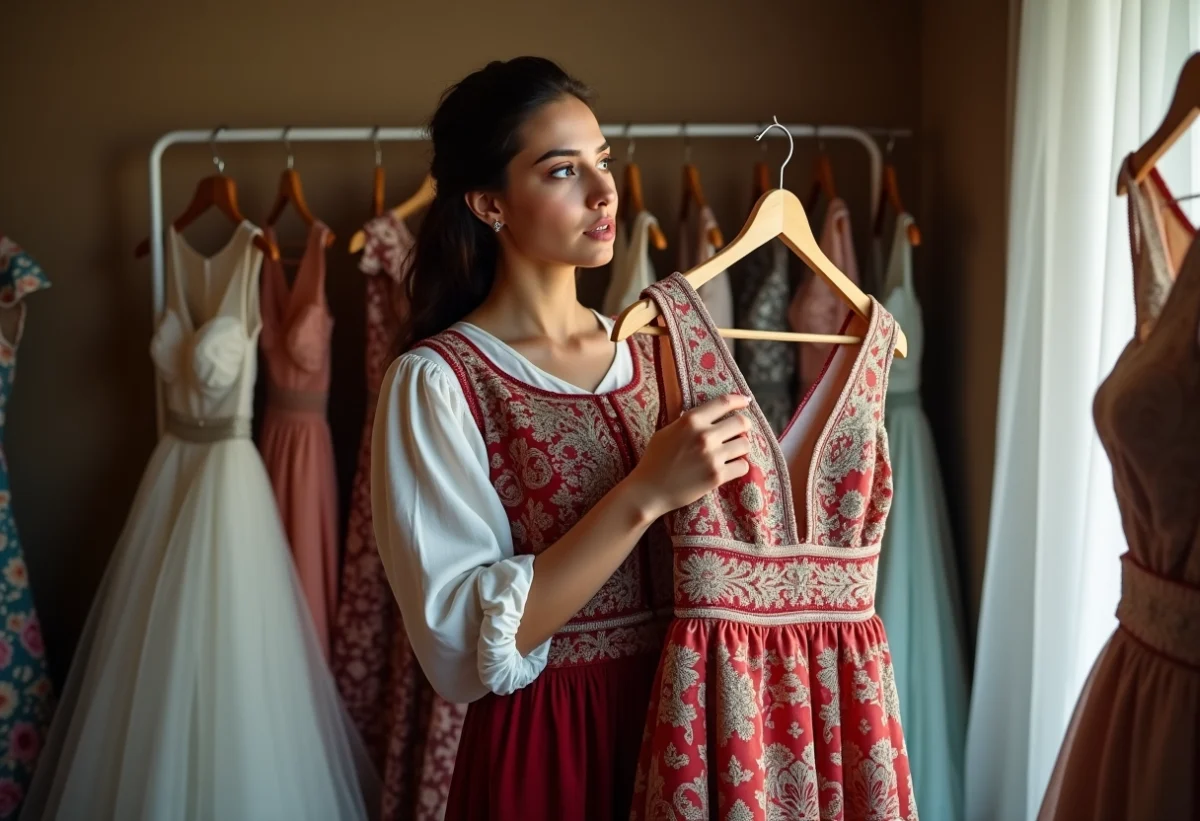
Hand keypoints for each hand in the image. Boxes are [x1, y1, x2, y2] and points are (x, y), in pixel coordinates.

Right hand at [628, 393, 752, 517]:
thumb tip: (707, 415)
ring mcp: (712, 456)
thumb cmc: (654, 460)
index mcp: (691, 420)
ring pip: (745, 444)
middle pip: (741, 423)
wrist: (648, 491)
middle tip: (740, 431)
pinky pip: (743, 466)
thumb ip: (688, 423)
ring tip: (733, 451)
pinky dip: (739, 466)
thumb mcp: (666, 432)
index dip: (739, 400)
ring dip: (741, 447)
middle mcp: (704, 435)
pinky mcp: (717, 476)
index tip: (745, 401)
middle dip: (744, 426)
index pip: (724, 402)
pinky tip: (730, 468)